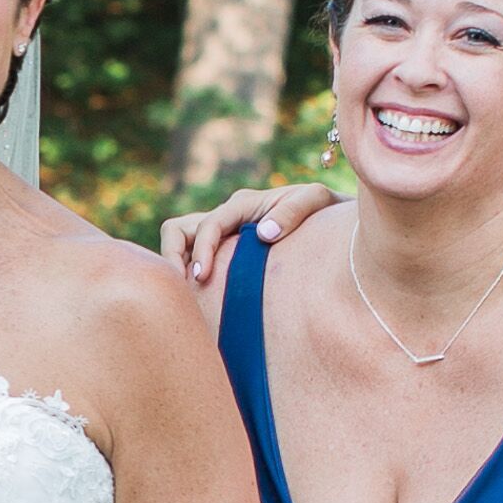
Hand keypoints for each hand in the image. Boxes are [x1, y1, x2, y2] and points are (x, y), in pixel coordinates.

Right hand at [153, 181, 337, 286]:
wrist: (331, 222)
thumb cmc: (324, 211)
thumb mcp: (315, 199)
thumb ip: (292, 212)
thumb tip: (263, 234)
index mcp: (243, 204)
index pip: (208, 225)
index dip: (201, 250)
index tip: (202, 277)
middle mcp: (227, 217)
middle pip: (178, 230)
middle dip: (171, 257)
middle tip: (182, 290)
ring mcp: (223, 234)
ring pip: (180, 244)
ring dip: (175, 267)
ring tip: (185, 298)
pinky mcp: (226, 251)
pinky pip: (193, 259)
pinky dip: (187, 276)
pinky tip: (199, 302)